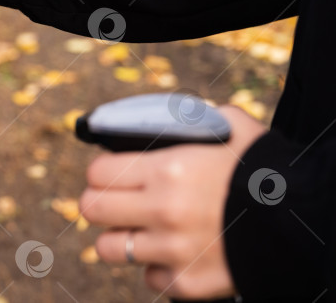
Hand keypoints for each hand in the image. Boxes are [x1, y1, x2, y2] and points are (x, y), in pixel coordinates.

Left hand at [79, 105, 266, 299]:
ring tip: (140, 228)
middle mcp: (163, 211)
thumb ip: (191, 120)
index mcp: (167, 169)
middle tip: (118, 201)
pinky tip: (174, 252)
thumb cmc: (267, 170)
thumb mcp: (231, 128)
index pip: (97, 172)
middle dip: (102, 202)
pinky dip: (157, 266)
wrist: (308, 223)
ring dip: (122, 237)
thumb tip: (165, 117)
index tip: (110, 173)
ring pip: (109, 248)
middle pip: (91, 209)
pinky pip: (148, 277)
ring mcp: (173, 250)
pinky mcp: (187, 283)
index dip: (102, 171)